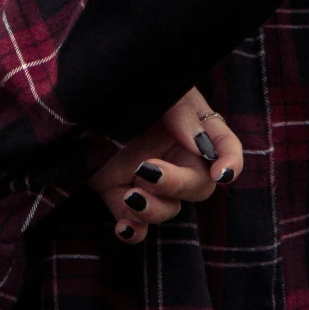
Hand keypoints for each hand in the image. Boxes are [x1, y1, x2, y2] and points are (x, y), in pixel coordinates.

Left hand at [88, 87, 243, 244]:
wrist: (78, 87)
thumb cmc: (123, 78)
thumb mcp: (159, 88)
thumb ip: (182, 114)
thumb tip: (202, 147)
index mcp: (190, 124)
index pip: (225, 147)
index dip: (230, 162)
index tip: (220, 174)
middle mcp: (173, 154)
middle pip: (198, 185)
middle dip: (178, 184)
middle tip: (148, 170)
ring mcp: (146, 176)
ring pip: (168, 209)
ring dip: (154, 210)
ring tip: (130, 195)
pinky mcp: (118, 191)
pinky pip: (134, 222)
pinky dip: (132, 231)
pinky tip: (123, 226)